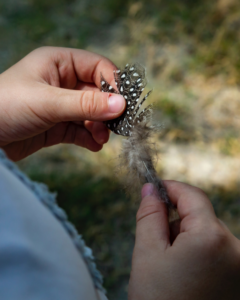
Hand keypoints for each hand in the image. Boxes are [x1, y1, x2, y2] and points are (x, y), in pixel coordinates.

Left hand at [0, 47, 124, 160]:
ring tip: (101, 139)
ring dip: (100, 127)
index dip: (113, 84)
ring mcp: (61, 105)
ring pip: (91, 114)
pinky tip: (94, 146)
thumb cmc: (6, 106)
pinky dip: (89, 138)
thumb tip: (121, 105)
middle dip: (107, 111)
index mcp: (59, 63)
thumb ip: (86, 104)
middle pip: (97, 93)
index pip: (97, 67)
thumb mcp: (49, 102)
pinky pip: (81, 131)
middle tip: (116, 127)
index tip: (124, 104)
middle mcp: (62, 82)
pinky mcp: (58, 126)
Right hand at [129, 181, 239, 299]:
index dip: (171, 188)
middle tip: (156, 238)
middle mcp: (236, 249)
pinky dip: (200, 251)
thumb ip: (149, 215)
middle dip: (177, 219)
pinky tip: (185, 272)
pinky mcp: (239, 278)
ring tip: (170, 263)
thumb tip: (150, 189)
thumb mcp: (147, 253)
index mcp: (212, 238)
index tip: (154, 189)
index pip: (192, 196)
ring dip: (188, 237)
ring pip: (209, 233)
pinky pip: (218, 250)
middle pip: (202, 216)